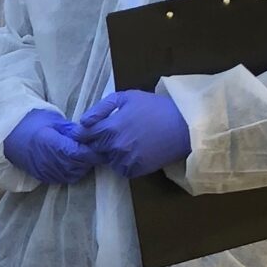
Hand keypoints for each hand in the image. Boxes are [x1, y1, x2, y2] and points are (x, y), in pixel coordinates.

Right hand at [2, 108, 94, 185]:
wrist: (9, 135)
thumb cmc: (31, 123)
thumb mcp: (53, 120)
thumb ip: (72, 130)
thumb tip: (91, 136)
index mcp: (50, 143)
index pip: (78, 153)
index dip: (92, 151)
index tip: (100, 144)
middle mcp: (48, 161)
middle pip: (77, 166)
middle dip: (90, 159)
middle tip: (97, 149)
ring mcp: (45, 171)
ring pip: (73, 174)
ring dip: (82, 167)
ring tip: (86, 155)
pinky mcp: (43, 177)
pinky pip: (64, 178)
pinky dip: (73, 172)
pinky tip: (74, 162)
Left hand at [77, 88, 191, 178]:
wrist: (184, 126)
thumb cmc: (155, 107)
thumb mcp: (127, 97)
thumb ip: (102, 108)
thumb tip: (83, 121)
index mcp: (110, 126)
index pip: (83, 135)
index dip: (83, 133)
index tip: (88, 132)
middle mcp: (114, 145)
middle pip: (94, 148)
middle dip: (98, 142)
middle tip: (113, 134)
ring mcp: (125, 159)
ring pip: (107, 160)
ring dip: (111, 153)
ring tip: (127, 142)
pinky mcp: (136, 169)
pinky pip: (121, 170)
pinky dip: (123, 163)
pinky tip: (134, 152)